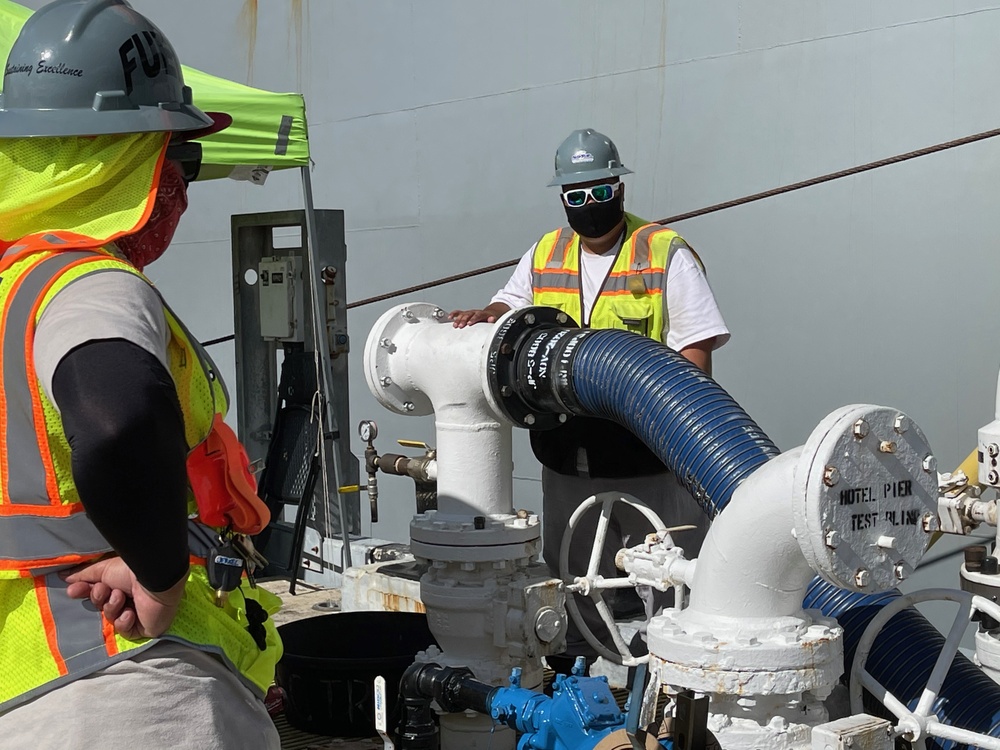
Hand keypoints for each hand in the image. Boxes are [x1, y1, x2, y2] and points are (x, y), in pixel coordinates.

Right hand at [64, 557, 186, 638]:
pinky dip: (125, 621)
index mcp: (120, 585)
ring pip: (111, 619)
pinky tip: (131, 612)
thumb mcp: (103, 570)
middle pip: (102, 607)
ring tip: (121, 596)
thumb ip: (84, 576)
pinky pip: (125, 630)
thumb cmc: (130, 571)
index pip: (97, 594)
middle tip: (104, 590)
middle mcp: (129, 599)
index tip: (73, 590)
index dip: (84, 592)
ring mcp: (138, 615)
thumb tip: (64, 578)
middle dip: (99, 598)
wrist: (153, 580)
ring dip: (112, 607)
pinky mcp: (145, 628)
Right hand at [448, 303, 509, 327]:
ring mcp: (469, 312)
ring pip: (462, 314)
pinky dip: (454, 314)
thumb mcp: (494, 320)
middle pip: (468, 315)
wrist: (490, 314)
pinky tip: (450, 317)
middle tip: (460, 326)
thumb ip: (492, 320)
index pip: (478, 315)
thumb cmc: (491, 319)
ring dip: (458, 319)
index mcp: (482, 314)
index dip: (473, 319)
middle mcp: (475, 312)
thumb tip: (492, 319)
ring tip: (454, 325)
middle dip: (464, 320)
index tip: (469, 324)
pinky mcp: (465, 313)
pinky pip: (458, 312)